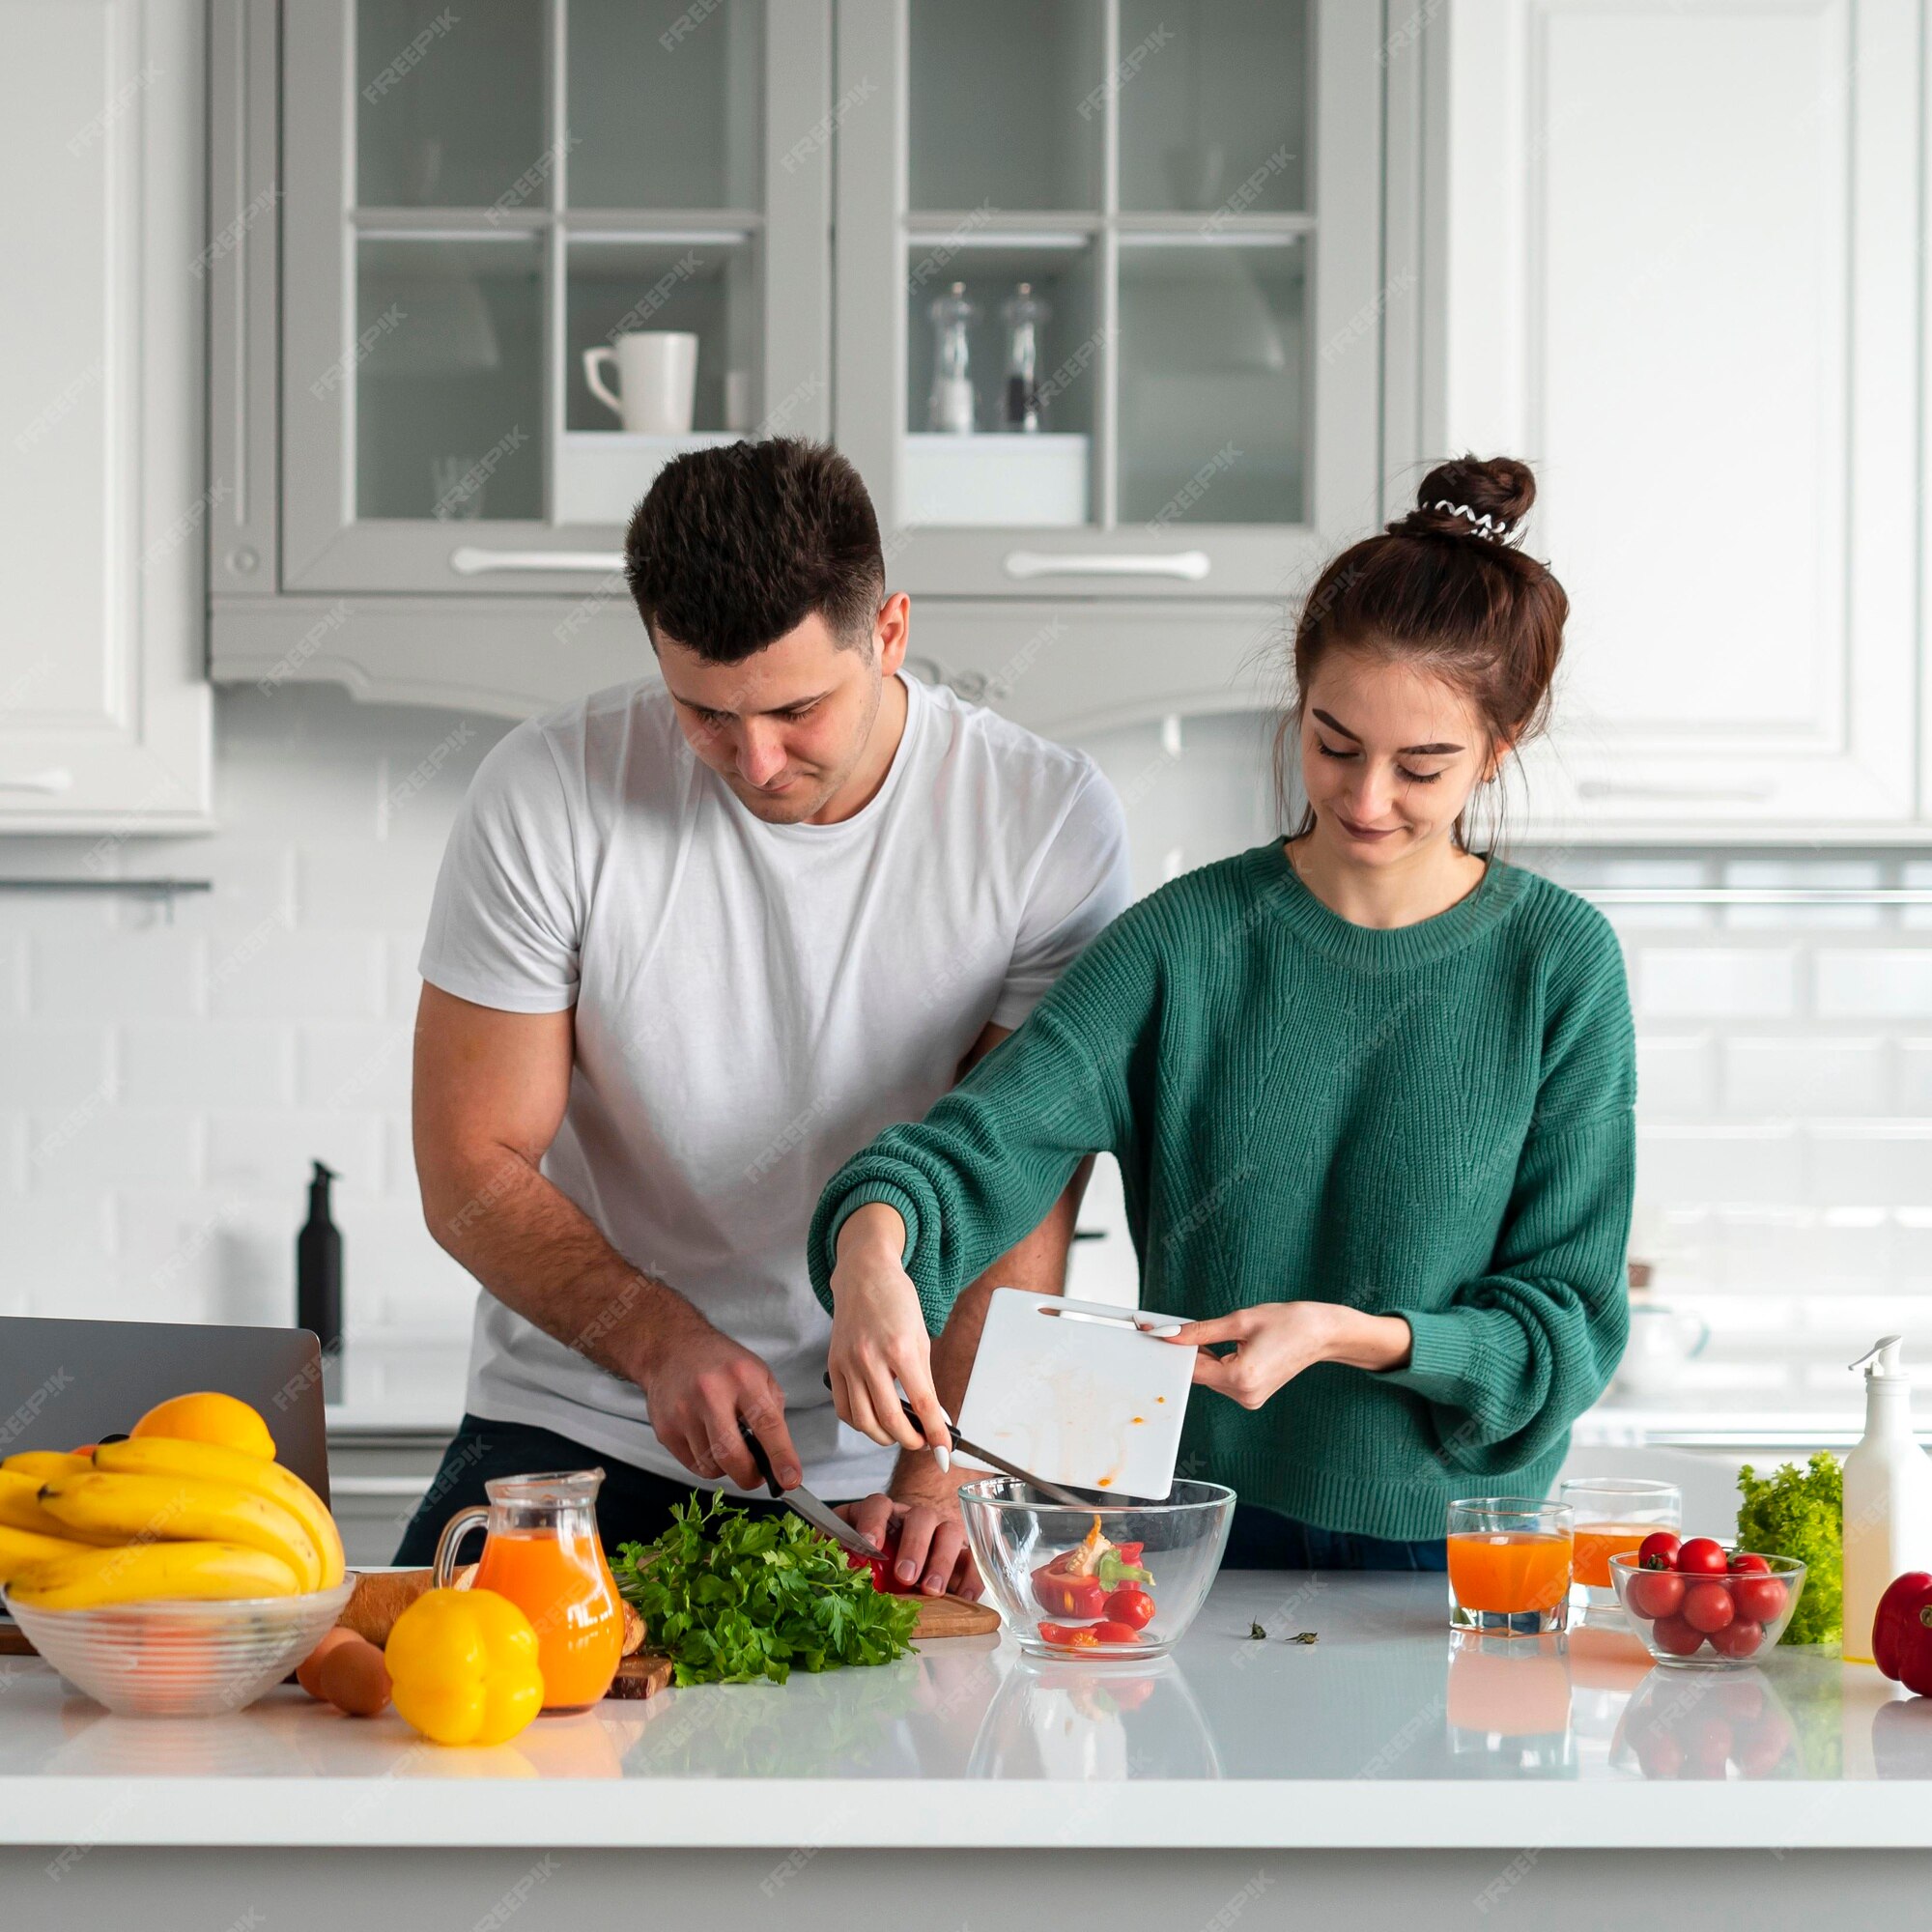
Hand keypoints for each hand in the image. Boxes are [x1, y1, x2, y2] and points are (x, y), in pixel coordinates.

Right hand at [629, 1298, 801, 1491]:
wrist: (672, 1348)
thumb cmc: (721, 1363)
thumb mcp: (758, 1373)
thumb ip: (772, 1411)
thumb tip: (780, 1456)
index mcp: (742, 1377)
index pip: (767, 1424)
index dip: (781, 1456)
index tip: (790, 1479)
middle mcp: (710, 1394)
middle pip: (732, 1455)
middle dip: (750, 1476)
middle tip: (757, 1475)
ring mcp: (683, 1412)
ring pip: (711, 1466)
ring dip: (727, 1467)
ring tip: (728, 1443)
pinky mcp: (665, 1429)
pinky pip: (693, 1465)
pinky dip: (707, 1463)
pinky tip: (708, 1440)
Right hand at [826, 1203, 950, 1457]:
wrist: (863, 1275)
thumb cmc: (896, 1300)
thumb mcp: (920, 1336)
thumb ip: (925, 1379)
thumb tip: (935, 1415)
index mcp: (900, 1348)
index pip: (922, 1403)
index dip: (935, 1432)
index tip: (944, 1450)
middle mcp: (870, 1357)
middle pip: (889, 1419)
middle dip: (909, 1440)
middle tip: (921, 1442)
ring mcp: (848, 1363)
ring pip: (863, 1420)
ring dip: (883, 1437)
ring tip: (898, 1434)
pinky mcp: (833, 1365)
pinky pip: (843, 1408)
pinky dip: (859, 1423)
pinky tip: (873, 1420)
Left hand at [838, 1477, 980, 1599]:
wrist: (901, 1563)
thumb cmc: (872, 1559)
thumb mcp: (849, 1553)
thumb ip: (834, 1555)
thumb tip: (814, 1564)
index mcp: (883, 1514)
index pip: (879, 1504)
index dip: (874, 1521)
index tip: (869, 1545)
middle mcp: (913, 1517)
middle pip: (920, 1517)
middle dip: (914, 1546)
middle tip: (905, 1576)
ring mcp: (940, 1532)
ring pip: (949, 1532)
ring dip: (942, 1560)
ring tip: (932, 1590)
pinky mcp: (961, 1553)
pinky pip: (972, 1558)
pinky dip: (971, 1576)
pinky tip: (964, 1596)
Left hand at [1151, 1302, 1411, 1410]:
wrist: (1323, 1333)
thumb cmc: (1289, 1322)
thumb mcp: (1241, 1320)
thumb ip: (1201, 1330)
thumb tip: (1170, 1334)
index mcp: (1240, 1378)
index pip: (1192, 1366)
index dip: (1174, 1349)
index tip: (1156, 1333)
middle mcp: (1244, 1395)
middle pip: (1200, 1372)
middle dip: (1191, 1350)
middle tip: (1186, 1326)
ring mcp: (1249, 1398)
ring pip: (1211, 1375)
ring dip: (1207, 1355)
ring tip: (1230, 1335)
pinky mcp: (1253, 1394)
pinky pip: (1224, 1377)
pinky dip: (1219, 1361)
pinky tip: (1233, 1345)